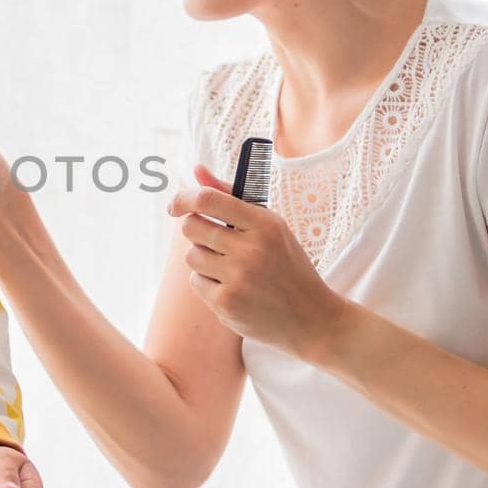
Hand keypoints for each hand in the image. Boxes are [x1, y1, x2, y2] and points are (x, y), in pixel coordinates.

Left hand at [168, 165, 348, 358]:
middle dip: (196, 231)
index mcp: (264, 223)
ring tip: (231, 268)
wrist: (312, 318)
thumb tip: (196, 169)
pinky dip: (209, 285)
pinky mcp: (226, 303)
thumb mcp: (270, 226)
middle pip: (191, 228)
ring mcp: (238, 278)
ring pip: (191, 257)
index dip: (184, 198)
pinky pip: (196, 283)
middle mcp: (251, 249)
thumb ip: (230, 196)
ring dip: (204, 261)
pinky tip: (234, 290)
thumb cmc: (287, 265)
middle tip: (213, 240)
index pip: (209, 200)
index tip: (175, 205)